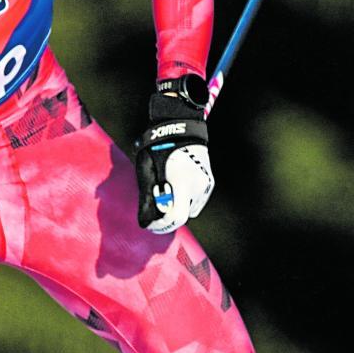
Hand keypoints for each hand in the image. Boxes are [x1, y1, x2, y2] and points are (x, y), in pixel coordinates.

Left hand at [134, 74, 213, 233]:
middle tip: (153, 214)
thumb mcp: (147, 170)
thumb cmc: (159, 146)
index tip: (150, 225)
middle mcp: (198, 186)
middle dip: (166, 217)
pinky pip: (196, 201)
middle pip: (182, 216)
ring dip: (176, 207)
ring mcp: (206, 185)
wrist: (180, 126)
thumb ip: (147, 197)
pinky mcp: (209, 182)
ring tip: (164, 193)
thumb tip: (144, 222)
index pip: (175, 217)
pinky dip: (185, 200)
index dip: (161, 225)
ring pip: (189, 209)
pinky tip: (175, 187)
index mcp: (182, 183)